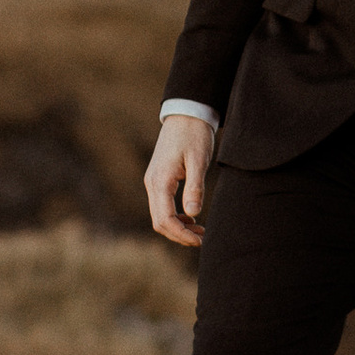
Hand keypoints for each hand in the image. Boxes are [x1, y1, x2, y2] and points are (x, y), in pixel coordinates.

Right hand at [146, 116, 214, 248]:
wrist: (187, 113)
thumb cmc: (194, 134)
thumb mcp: (199, 160)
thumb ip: (195, 187)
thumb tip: (193, 215)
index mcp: (160, 181)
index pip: (165, 219)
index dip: (181, 235)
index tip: (200, 240)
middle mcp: (152, 183)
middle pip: (159, 222)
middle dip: (179, 235)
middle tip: (203, 240)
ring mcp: (154, 181)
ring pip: (160, 215)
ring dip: (178, 228)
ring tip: (200, 232)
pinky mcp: (159, 179)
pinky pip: (162, 206)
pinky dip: (176, 217)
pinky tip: (192, 218)